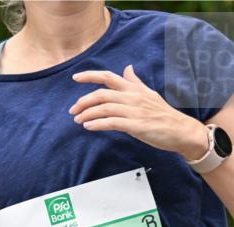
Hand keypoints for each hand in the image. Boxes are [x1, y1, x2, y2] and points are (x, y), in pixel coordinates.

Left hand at [70, 65, 209, 160]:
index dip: (91, 75)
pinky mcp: (136, 126)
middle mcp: (133, 97)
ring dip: (87, 114)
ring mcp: (135, 111)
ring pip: (104, 108)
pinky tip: (88, 126)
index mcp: (134, 89)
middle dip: (83, 101)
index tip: (75, 77)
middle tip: (72, 110)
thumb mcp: (148, 94)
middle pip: (102, 94)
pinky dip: (97, 124)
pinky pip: (112, 122)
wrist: (180, 130)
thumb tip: (127, 69)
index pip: (109, 77)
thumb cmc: (162, 113)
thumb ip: (135, 82)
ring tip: (78, 120)